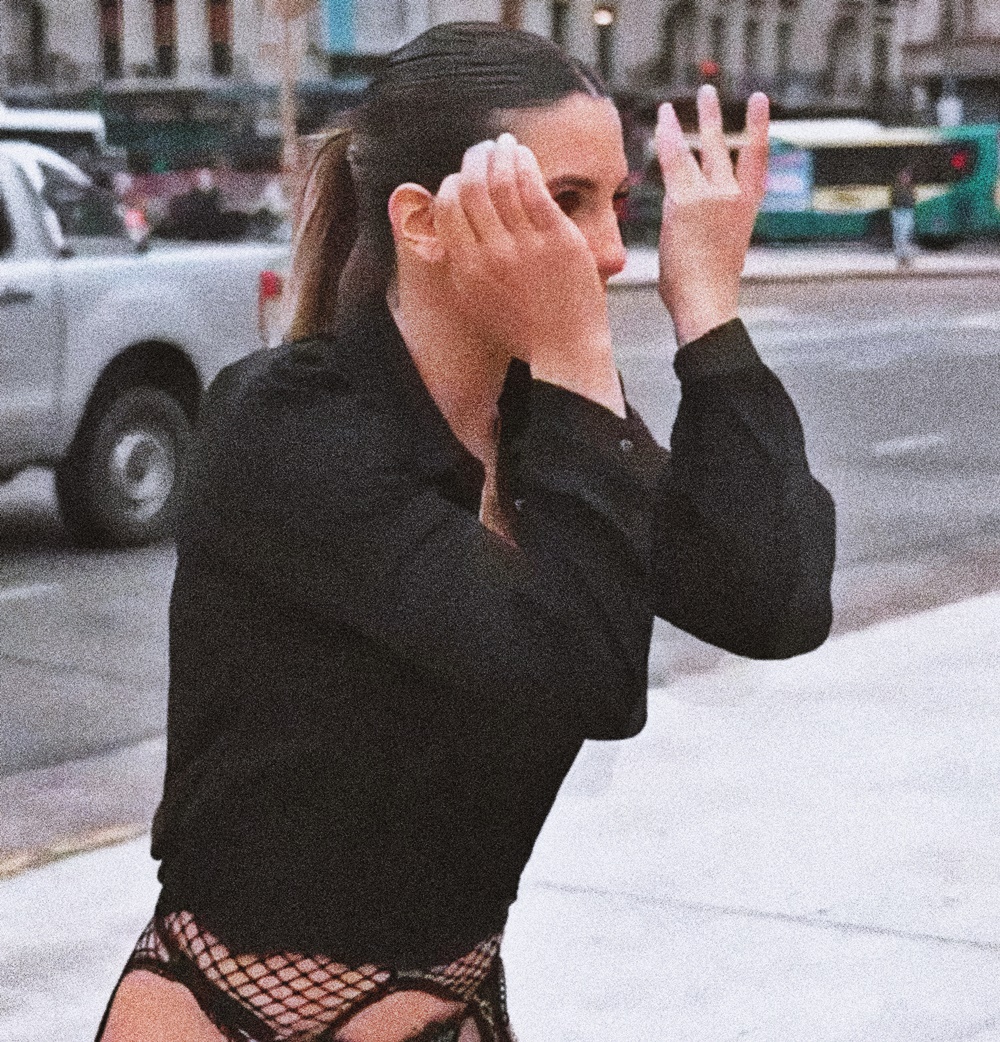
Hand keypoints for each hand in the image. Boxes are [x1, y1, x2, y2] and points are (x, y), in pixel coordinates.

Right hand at [434, 135, 624, 414]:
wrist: (565, 349)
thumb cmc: (520, 327)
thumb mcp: (473, 301)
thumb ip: (456, 262)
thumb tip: (441, 224)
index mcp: (467, 269)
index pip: (447, 206)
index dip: (452, 183)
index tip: (462, 177)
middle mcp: (492, 255)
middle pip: (472, 187)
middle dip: (474, 159)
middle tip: (481, 150)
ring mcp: (526, 245)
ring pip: (503, 180)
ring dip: (500, 154)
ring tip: (503, 144)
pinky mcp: (558, 238)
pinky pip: (534, 187)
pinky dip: (525, 163)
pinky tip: (524, 155)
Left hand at [655, 86, 769, 345]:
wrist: (706, 303)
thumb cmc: (704, 295)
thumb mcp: (711, 257)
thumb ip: (699, 232)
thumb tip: (678, 227)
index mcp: (746, 212)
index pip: (756, 163)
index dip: (758, 130)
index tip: (760, 104)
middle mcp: (733, 197)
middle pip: (724, 149)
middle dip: (714, 119)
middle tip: (709, 93)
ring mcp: (710, 196)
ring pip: (698, 148)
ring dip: (688, 121)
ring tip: (676, 101)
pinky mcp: (685, 200)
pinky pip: (673, 159)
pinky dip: (667, 135)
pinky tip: (661, 117)